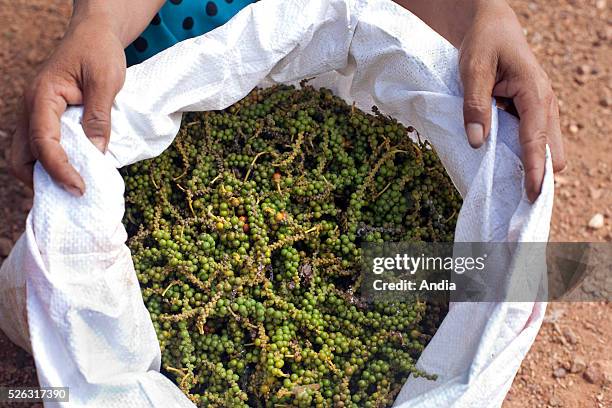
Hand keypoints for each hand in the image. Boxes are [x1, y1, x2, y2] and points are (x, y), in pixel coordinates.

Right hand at [10, 19, 125, 195]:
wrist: (94, 34)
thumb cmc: (99, 53)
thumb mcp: (106, 82)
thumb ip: (99, 118)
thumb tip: (96, 154)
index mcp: (42, 97)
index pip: (43, 142)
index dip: (59, 169)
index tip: (79, 188)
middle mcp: (31, 107)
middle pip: (22, 155)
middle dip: (41, 180)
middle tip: (73, 193)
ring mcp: (35, 113)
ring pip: (27, 154)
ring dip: (45, 174)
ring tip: (72, 188)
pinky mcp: (46, 117)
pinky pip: (40, 146)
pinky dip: (51, 163)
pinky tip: (73, 171)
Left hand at [458, 1, 565, 201]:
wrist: (492, 26)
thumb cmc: (484, 43)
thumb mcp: (473, 69)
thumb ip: (475, 105)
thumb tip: (477, 142)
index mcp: (534, 93)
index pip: (536, 139)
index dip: (534, 168)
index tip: (532, 195)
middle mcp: (545, 103)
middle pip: (551, 150)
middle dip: (537, 171)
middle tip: (515, 195)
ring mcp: (541, 108)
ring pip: (545, 146)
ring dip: (530, 164)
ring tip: (508, 184)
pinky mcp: (531, 112)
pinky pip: (533, 139)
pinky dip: (522, 153)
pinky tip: (502, 162)